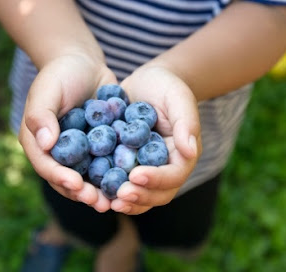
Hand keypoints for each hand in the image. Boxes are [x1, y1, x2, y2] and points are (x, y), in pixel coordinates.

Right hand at [18, 53, 115, 212]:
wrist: (84, 63)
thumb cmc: (60, 73)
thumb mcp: (47, 90)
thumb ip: (41, 115)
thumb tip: (44, 144)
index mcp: (37, 142)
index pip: (46, 165)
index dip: (60, 178)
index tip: (77, 185)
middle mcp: (56, 152)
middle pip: (66, 179)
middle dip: (82, 193)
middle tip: (99, 202)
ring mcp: (77, 152)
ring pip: (87, 177)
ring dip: (99, 191)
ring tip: (114, 202)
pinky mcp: (96, 147)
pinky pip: (104, 165)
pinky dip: (113, 175)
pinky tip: (129, 183)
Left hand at [111, 66, 201, 214]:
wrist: (144, 83)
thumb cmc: (165, 86)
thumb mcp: (178, 98)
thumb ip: (186, 123)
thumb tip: (191, 152)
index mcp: (181, 155)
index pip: (174, 176)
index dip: (157, 179)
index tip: (136, 175)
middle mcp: (164, 168)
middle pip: (157, 194)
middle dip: (140, 196)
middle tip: (120, 195)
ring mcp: (145, 169)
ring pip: (139, 195)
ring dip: (125, 202)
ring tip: (108, 201)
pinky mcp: (126, 166)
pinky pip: (120, 183)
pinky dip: (110, 191)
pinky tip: (94, 190)